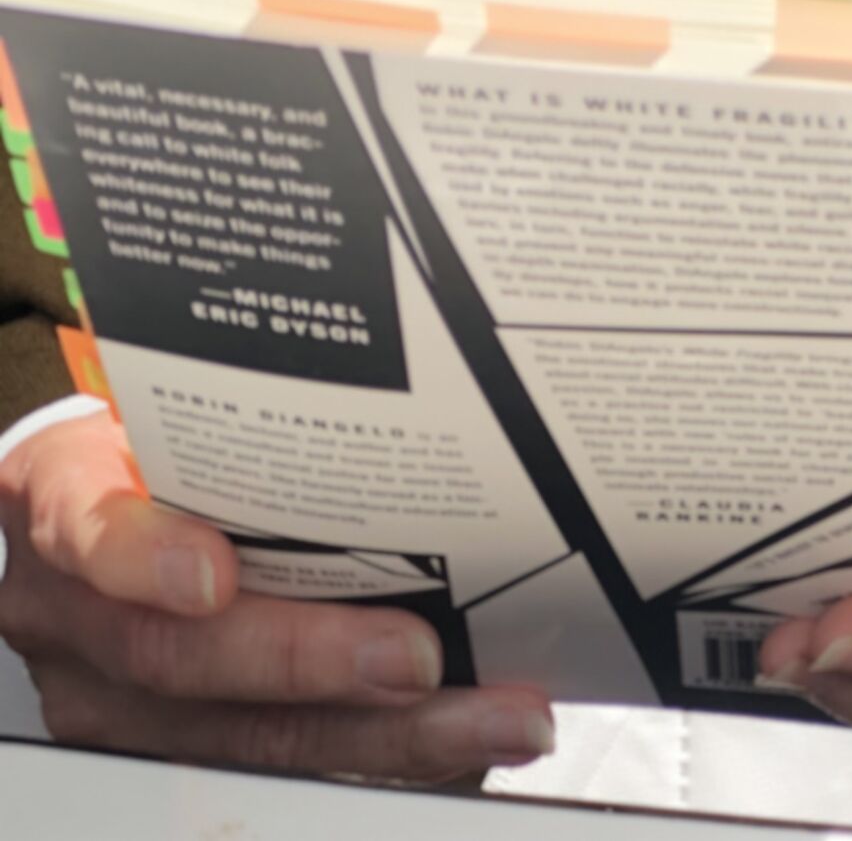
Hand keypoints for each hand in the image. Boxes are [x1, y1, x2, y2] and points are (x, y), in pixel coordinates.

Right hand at [0, 412, 553, 782]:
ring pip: (242, 736)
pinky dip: (384, 752)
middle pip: (178, 657)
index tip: (212, 576)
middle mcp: (72, 610)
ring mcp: (109, 695)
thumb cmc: (157, 435)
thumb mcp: (172, 399)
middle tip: (417, 656)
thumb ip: (248, 407)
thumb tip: (400, 389)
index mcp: (63, 493)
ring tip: (488, 718)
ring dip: (382, 734)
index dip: (142, 555)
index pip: (82, 521)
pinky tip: (465, 746)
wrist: (96, 502)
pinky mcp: (167, 749)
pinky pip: (279, 763)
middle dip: (310, 662)